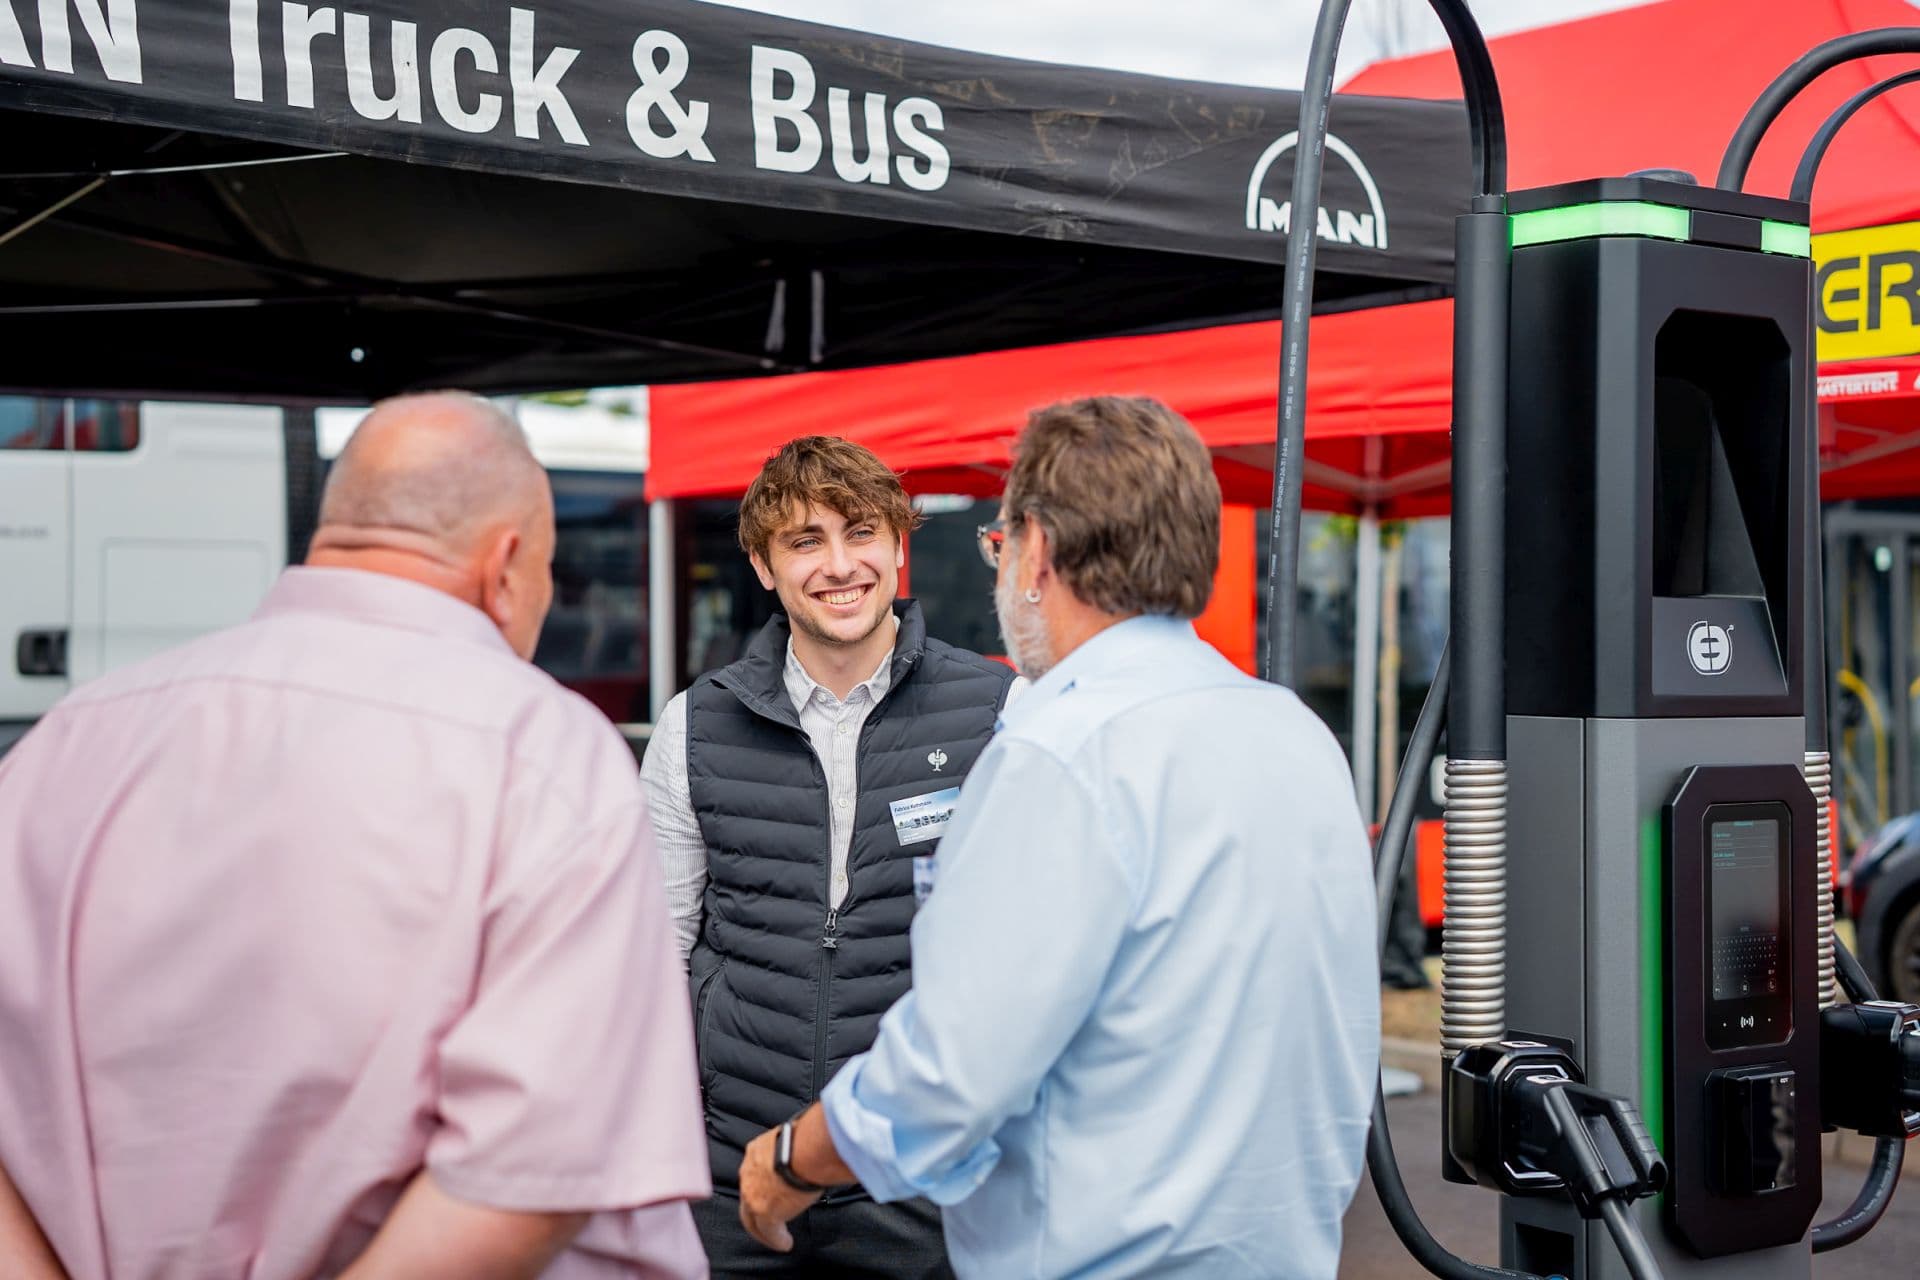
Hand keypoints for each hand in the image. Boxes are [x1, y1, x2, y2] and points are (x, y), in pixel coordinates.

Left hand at [738, 1127, 821, 1251]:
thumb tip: (807, 1146)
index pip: (754, 1171)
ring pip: (753, 1218)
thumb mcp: (793, 1137)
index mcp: (755, 1150)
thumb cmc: (808, 1137)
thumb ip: (792, 1146)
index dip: (760, 1183)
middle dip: (756, 1210)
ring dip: (764, 1228)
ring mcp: (752, 1194)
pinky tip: (785, 1244)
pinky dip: (777, 1239)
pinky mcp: (764, 1212)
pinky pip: (769, 1231)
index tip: (769, 1191)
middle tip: (767, 1220)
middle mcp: (748, 1172)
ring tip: (776, 1236)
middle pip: (748, 1197)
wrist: (807, 1149)